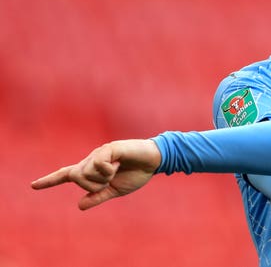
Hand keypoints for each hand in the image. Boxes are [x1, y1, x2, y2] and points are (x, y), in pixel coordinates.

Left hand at [31, 139, 161, 209]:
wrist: (154, 161)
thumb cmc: (136, 173)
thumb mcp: (115, 190)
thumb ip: (98, 196)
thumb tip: (79, 205)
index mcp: (92, 170)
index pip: (66, 174)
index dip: (50, 181)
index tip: (33, 186)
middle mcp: (92, 159)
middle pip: (75, 176)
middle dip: (91, 185)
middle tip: (109, 180)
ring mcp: (99, 153)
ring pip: (85, 172)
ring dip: (102, 178)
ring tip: (116, 170)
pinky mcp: (108, 149)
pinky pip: (98, 164)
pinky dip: (107, 169)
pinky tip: (118, 164)